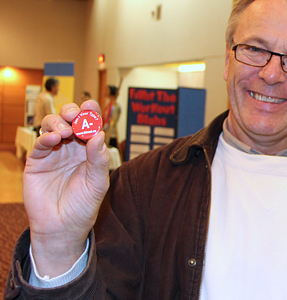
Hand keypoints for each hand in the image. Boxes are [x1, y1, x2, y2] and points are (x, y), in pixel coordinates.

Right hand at [23, 100, 109, 277]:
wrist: (62, 227)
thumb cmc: (83, 206)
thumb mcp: (98, 184)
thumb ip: (98, 160)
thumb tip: (99, 135)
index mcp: (89, 151)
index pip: (91, 126)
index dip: (90, 113)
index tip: (90, 105)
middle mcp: (72, 148)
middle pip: (70, 120)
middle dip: (73, 112)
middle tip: (76, 115)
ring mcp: (54, 153)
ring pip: (53, 126)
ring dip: (59, 122)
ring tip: (66, 131)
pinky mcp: (37, 161)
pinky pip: (40, 143)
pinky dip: (46, 136)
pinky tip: (53, 139)